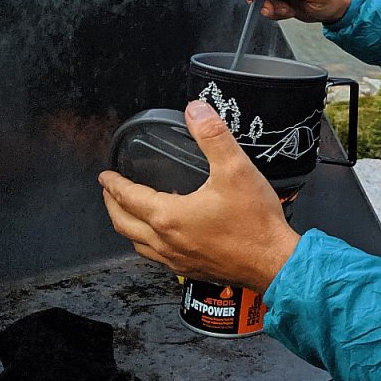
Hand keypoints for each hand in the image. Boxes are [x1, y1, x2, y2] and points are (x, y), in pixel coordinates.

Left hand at [98, 101, 299, 293]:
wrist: (275, 261)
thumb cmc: (255, 222)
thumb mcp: (236, 169)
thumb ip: (213, 136)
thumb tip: (196, 111)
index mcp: (170, 216)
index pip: (128, 198)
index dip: (113, 184)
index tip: (105, 176)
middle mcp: (167, 242)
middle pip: (124, 224)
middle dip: (112, 205)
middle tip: (110, 192)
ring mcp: (178, 260)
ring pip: (138, 244)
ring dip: (128, 226)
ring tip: (130, 213)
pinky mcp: (191, 270)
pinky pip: (157, 257)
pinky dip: (148, 243)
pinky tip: (162, 236)